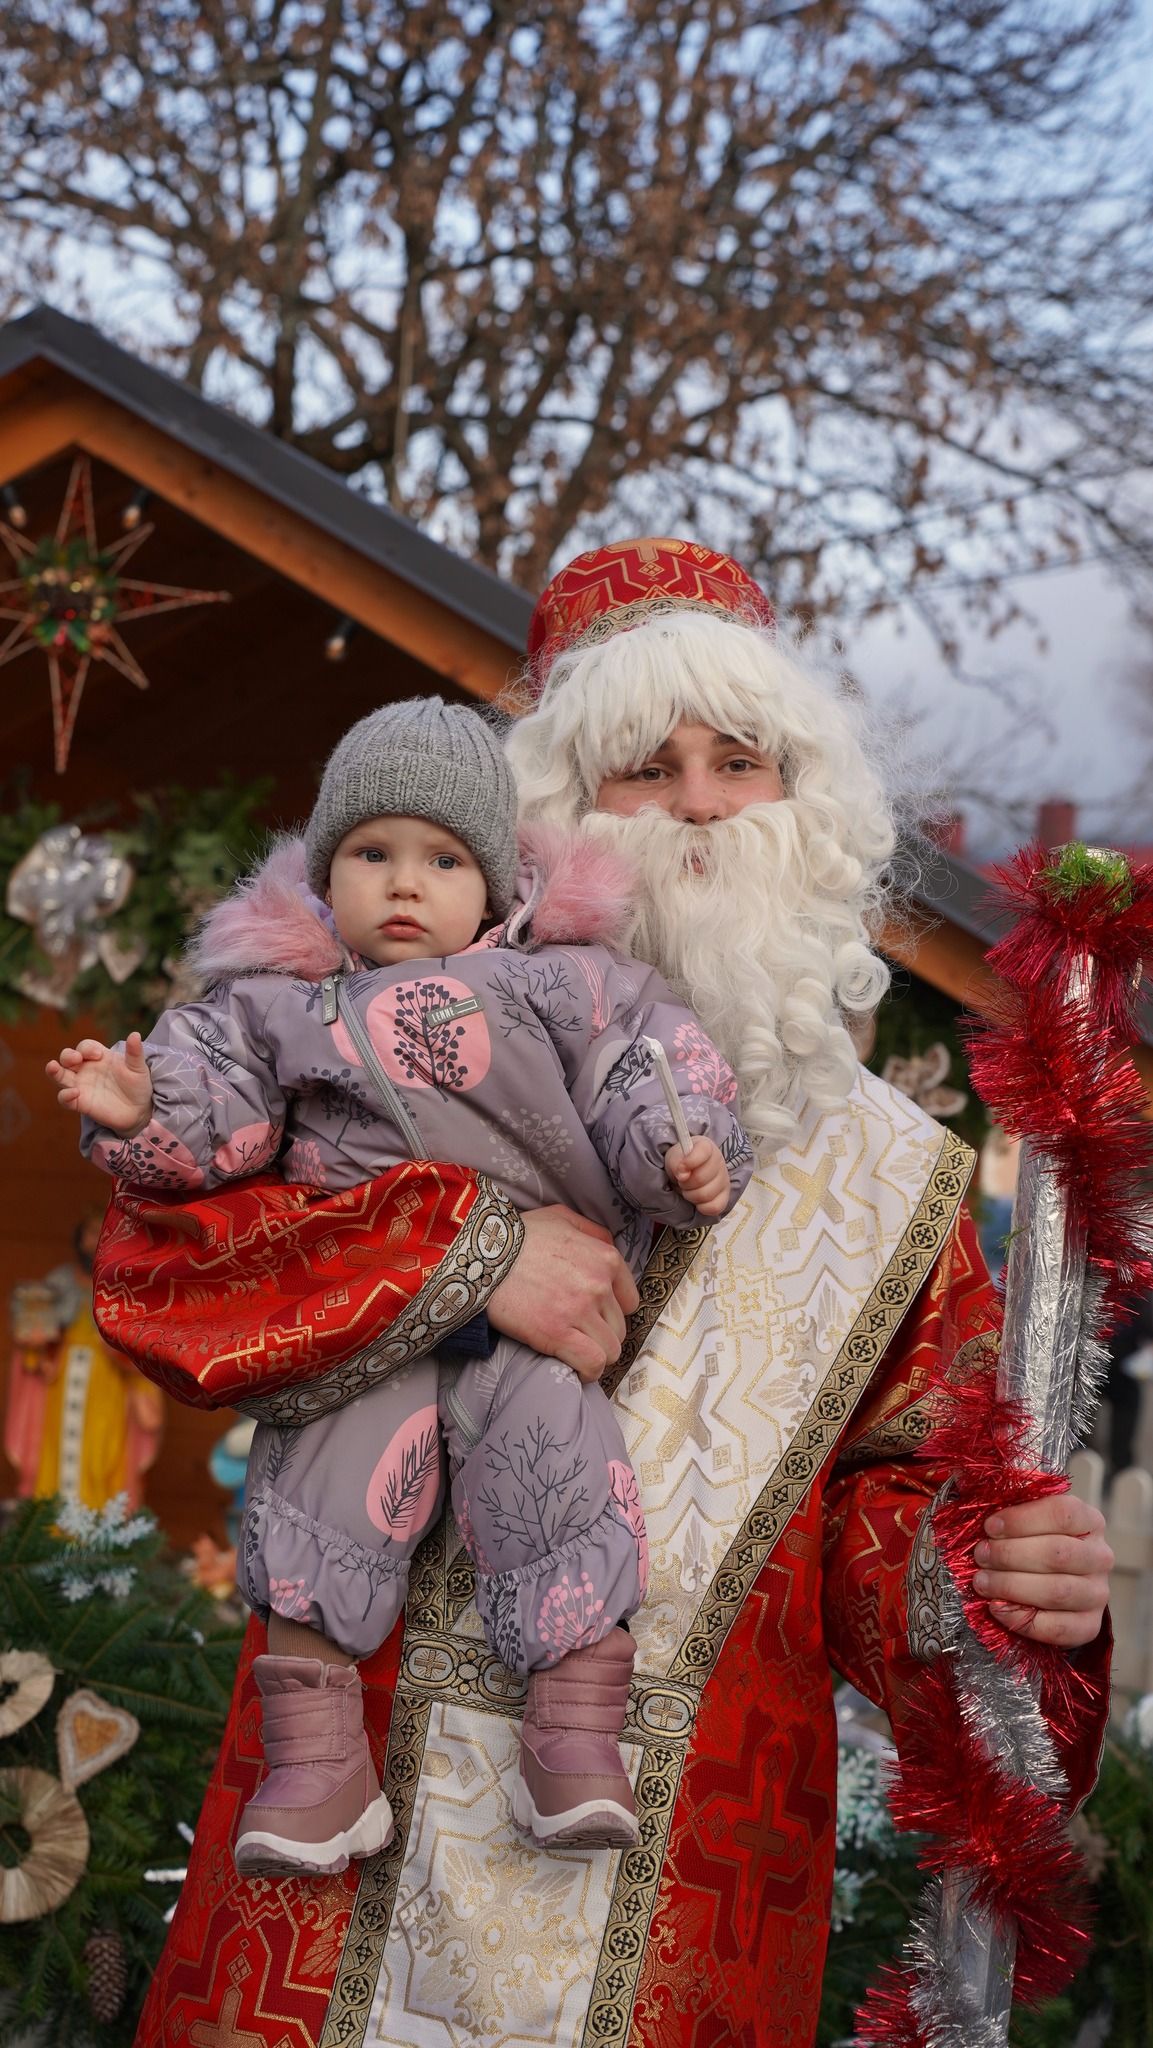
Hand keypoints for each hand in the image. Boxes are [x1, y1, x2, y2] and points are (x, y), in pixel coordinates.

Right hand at [46, 1031, 153, 1133]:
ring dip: (54, 1071)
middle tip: (77, 1058)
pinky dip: (65, 1096)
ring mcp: (81, 1086)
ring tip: (52, 1066)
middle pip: (67, 1057)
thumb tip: (135, 1034)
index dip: (87, 1048)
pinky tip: (74, 1093)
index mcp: (98, 1057)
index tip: (99, 1055)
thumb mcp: (138, 1068)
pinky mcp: (80, 1103)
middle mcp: (86, 1069)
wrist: (140, 1110)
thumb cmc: (138, 1085)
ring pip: (59, 1076)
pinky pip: (65, 1099)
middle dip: (68, 1056)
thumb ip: (134, 1053)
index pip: (85, 1047)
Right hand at [487, 1205, 639, 1381]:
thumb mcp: (562, 1217)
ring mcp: (580, 1311)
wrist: (484, 1254)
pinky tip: (578, 1369)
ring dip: (595, 1353)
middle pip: (619, 1327)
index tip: (595, 1315)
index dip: (612, 1311)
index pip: (629, 1301)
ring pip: (610, 1349)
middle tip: (579, 1333)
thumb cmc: (519, 1235)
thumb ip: (592, 1232)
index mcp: (606, 1259)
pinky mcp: (558, 1334)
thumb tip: (607, 1247)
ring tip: (576, 1351)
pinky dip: (588, 1370)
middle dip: (601, 1333)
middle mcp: (599, 1286)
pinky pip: (592, 1363)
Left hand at [665, 1136, 729, 1215]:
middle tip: (682, 1181)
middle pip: (700, 1178)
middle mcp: (719, 1162)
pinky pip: (714, 1208)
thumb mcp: (673, 1158)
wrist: (687, 1175)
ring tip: (688, 1189)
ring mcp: (724, 1180)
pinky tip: (697, 1200)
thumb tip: (683, 1174)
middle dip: (685, 1183)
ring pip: (705, 1195)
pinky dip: (701, 1207)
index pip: (703, 1152)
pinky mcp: (724, 1197)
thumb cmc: (681, 1164)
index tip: (680, 1169)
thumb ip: (676, 1162)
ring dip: (690, 1195)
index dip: (689, 1162)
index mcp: (706, 1147)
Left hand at [971, 1493, 1112, 1648]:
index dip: (1022, 1520)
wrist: (1058, 1584)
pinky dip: (1022, 1619)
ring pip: (1057, 1591)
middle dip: (1010, 1555)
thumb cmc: (1036, 1542)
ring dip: (1012, 1586)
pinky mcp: (1089, 1626)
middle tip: (981, 1556)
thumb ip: (1014, 1505)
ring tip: (982, 1581)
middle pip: (1057, 1554)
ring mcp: (1098, 1593)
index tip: (990, 1526)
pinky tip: (997, 1607)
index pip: (1062, 1513)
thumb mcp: (1030, 1516)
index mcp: (1089, 1520)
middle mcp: (1100, 1556)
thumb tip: (984, 1493)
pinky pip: (1058, 1628)